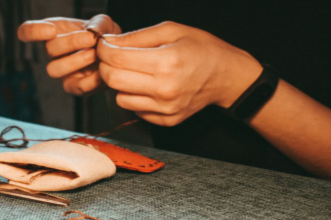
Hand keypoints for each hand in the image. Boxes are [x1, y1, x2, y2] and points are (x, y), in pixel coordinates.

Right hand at [18, 14, 120, 94]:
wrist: (116, 56)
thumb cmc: (104, 36)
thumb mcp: (104, 23)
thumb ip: (98, 23)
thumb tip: (93, 33)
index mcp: (54, 32)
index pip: (27, 31)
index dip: (33, 32)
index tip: (52, 30)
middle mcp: (53, 53)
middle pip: (49, 49)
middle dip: (71, 42)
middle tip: (91, 38)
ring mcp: (61, 71)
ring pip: (54, 69)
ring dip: (75, 61)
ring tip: (95, 54)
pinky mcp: (74, 87)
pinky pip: (75, 87)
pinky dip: (89, 79)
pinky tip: (101, 70)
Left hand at [97, 21, 262, 125]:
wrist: (227, 76)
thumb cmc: (201, 49)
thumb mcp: (171, 30)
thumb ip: (136, 37)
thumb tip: (108, 43)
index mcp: (166, 63)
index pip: (116, 59)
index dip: (103, 50)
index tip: (104, 45)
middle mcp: (164, 90)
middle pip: (112, 80)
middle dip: (106, 66)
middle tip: (113, 57)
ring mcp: (166, 109)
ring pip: (120, 98)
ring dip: (120, 84)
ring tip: (135, 71)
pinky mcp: (167, 120)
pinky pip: (135, 110)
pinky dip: (135, 97)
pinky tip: (148, 85)